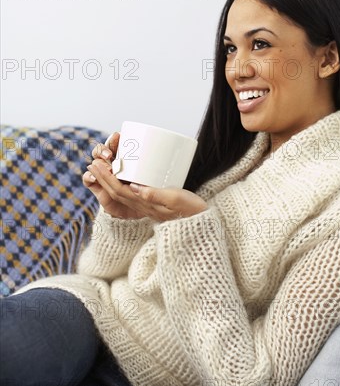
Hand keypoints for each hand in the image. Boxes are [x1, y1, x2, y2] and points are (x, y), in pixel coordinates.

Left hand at [83, 133, 207, 220]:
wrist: (201, 223)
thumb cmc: (191, 209)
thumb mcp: (175, 199)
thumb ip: (155, 194)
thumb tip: (134, 188)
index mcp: (144, 204)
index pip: (118, 190)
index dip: (105, 177)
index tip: (96, 164)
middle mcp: (142, 206)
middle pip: (115, 191)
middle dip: (102, 177)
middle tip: (92, 162)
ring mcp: (146, 206)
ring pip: (121, 193)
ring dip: (108, 180)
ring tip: (101, 168)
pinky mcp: (152, 203)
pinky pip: (130, 193)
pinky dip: (121, 184)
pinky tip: (121, 177)